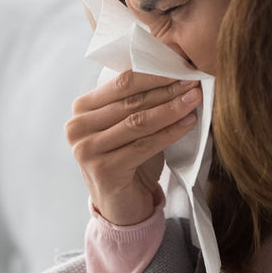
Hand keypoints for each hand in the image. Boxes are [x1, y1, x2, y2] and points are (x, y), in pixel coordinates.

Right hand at [65, 70, 201, 225]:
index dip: (154, 73)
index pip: (121, 83)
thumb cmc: (128, 160)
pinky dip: (169, 133)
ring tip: (194, 99)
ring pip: (137, 122)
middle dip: (166, 89)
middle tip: (193, 81)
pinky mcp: (103, 170)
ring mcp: (87, 150)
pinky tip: (188, 123)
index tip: (182, 67)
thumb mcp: (127, 125)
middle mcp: (77, 127)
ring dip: (170, 109)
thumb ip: (138, 100)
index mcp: (81, 109)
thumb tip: (174, 70)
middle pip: (130, 101)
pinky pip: (143, 145)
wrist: (122, 206)